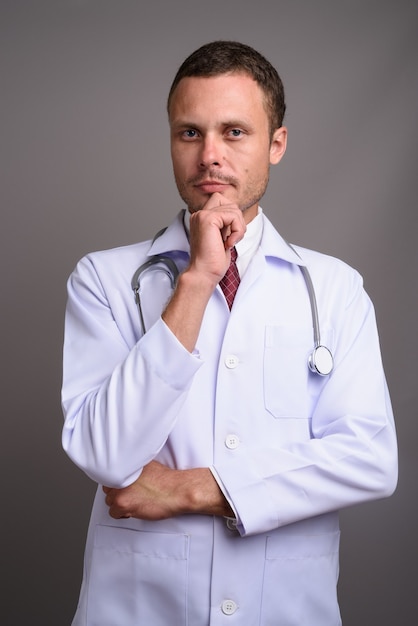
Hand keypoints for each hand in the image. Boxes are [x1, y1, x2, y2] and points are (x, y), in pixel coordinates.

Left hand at [103, 460, 232, 519]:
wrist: (177, 490)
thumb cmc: (167, 480)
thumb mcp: (148, 465)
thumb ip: (133, 468)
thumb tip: (125, 473)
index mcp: (126, 464)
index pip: (109, 474)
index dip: (118, 482)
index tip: (124, 486)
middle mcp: (120, 475)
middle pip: (108, 488)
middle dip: (118, 492)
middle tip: (132, 494)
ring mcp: (120, 489)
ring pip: (109, 501)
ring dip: (120, 503)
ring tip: (135, 501)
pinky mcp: (123, 503)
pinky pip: (113, 513)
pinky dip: (123, 514)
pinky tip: (135, 509)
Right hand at [188, 192, 245, 284]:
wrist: (204, 274)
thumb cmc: (213, 262)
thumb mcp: (222, 237)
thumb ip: (226, 223)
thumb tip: (237, 213)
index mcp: (201, 218)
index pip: (222, 202)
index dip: (232, 217)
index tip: (229, 237)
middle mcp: (199, 214)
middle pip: (229, 202)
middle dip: (237, 220)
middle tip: (232, 238)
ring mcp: (202, 215)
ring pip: (234, 208)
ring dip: (239, 227)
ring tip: (230, 242)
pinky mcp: (208, 219)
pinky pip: (233, 216)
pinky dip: (237, 230)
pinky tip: (229, 243)